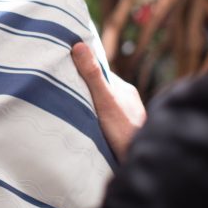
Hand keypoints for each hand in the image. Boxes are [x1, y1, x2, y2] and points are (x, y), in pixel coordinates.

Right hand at [71, 42, 144, 160]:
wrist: (144, 162)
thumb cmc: (124, 131)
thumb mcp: (105, 101)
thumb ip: (93, 76)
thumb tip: (79, 45)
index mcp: (124, 89)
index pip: (99, 74)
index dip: (82, 71)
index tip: (64, 68)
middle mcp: (128, 101)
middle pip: (102, 90)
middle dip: (85, 90)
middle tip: (63, 92)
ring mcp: (128, 118)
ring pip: (106, 107)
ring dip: (91, 108)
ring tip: (73, 112)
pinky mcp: (126, 134)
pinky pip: (108, 123)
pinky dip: (98, 122)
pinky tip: (89, 129)